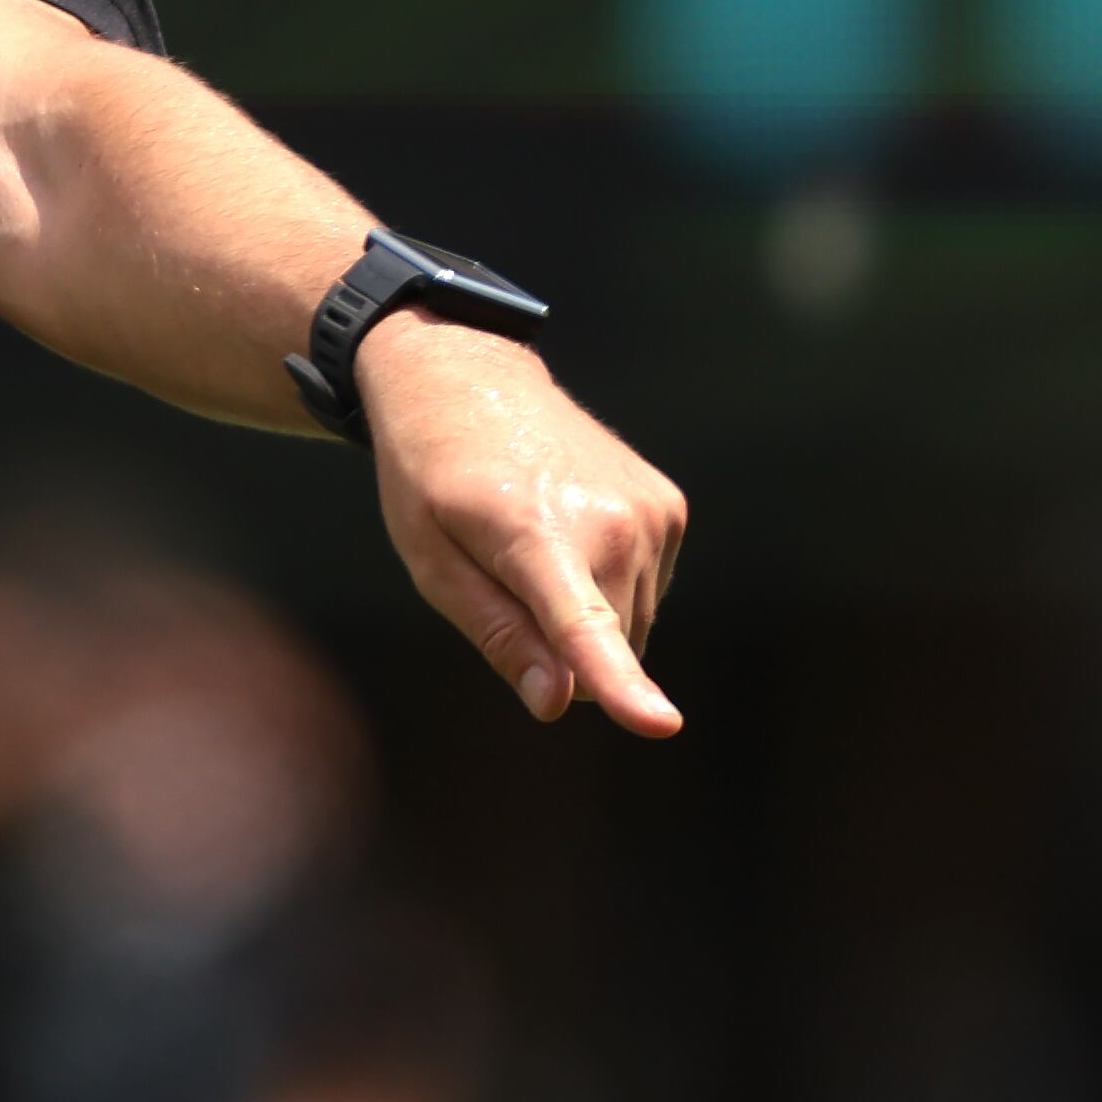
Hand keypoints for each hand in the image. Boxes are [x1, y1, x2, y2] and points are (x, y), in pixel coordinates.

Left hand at [357, 311, 686, 733]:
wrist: (465, 377)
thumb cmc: (432, 476)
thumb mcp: (432, 562)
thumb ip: (497, 634)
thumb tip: (557, 702)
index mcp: (535, 534)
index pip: (584, 627)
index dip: (622, 685)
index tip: (662, 725)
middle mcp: (610, 520)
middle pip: (607, 650)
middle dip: (561, 648)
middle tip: (504, 577)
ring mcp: (651, 511)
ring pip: (632, 626)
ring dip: (585, 614)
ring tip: (534, 545)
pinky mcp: (670, 505)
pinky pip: (648, 591)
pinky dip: (609, 583)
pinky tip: (567, 532)